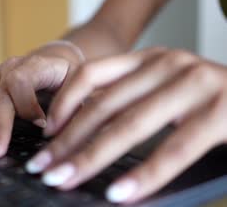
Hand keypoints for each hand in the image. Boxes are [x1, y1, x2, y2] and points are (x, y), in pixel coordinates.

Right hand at [0, 41, 82, 157]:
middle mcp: (14, 67)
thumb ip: (73, 107)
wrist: (59, 59)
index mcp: (39, 66)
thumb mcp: (81, 87)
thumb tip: (57, 132)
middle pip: (1, 92)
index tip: (42, 128)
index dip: (30, 107)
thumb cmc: (70, 77)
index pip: (24, 82)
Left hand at [25, 47, 226, 202]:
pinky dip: (144, 175)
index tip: (46, 132)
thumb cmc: (210, 99)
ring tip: (64, 181)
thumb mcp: (164, 89)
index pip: (90, 74)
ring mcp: (195, 84)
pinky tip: (119, 194)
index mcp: (149, 59)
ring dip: (91, 159)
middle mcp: (168, 64)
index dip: (63, 103)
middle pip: (102, 106)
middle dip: (67, 142)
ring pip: (129, 126)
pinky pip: (174, 150)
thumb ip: (130, 101)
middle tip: (43, 167)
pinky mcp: (221, 112)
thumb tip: (82, 134)